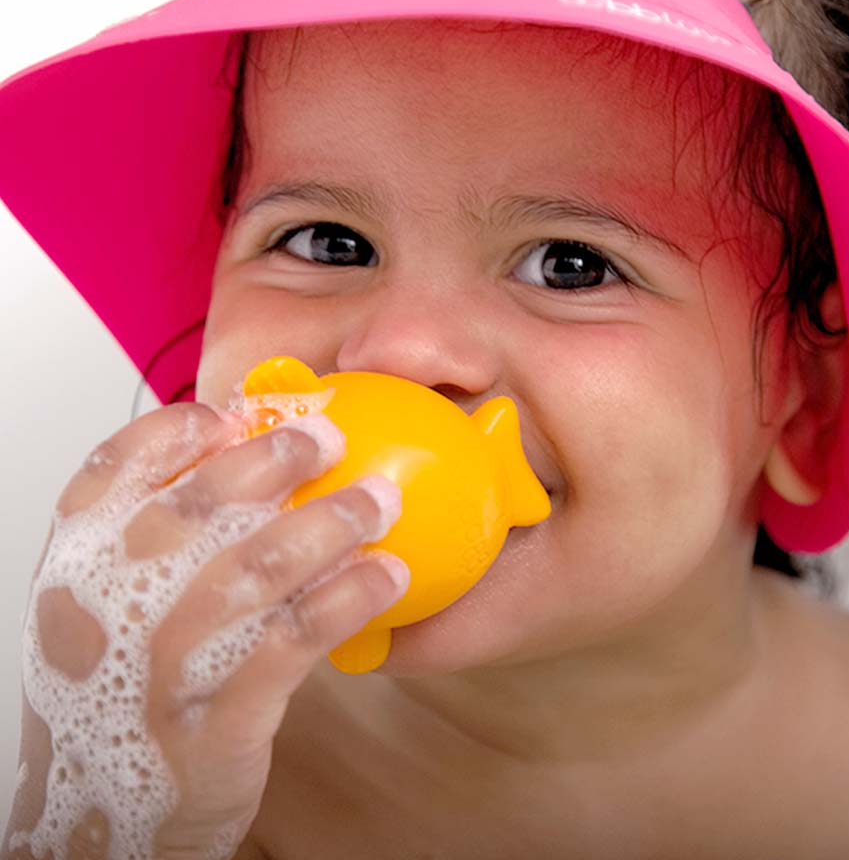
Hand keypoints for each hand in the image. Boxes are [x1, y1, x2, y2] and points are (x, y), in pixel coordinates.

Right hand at [4, 402, 407, 858]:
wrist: (105, 820)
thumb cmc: (124, 691)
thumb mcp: (113, 607)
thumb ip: (163, 537)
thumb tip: (250, 456)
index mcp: (75, 566)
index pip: (113, 469)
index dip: (180, 431)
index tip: (238, 413)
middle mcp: (105, 608)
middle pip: (196, 506)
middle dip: (275, 459)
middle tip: (330, 438)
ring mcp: (157, 667)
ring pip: (254, 567)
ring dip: (330, 522)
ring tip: (381, 500)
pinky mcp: (213, 721)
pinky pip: (293, 640)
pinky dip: (348, 598)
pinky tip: (387, 576)